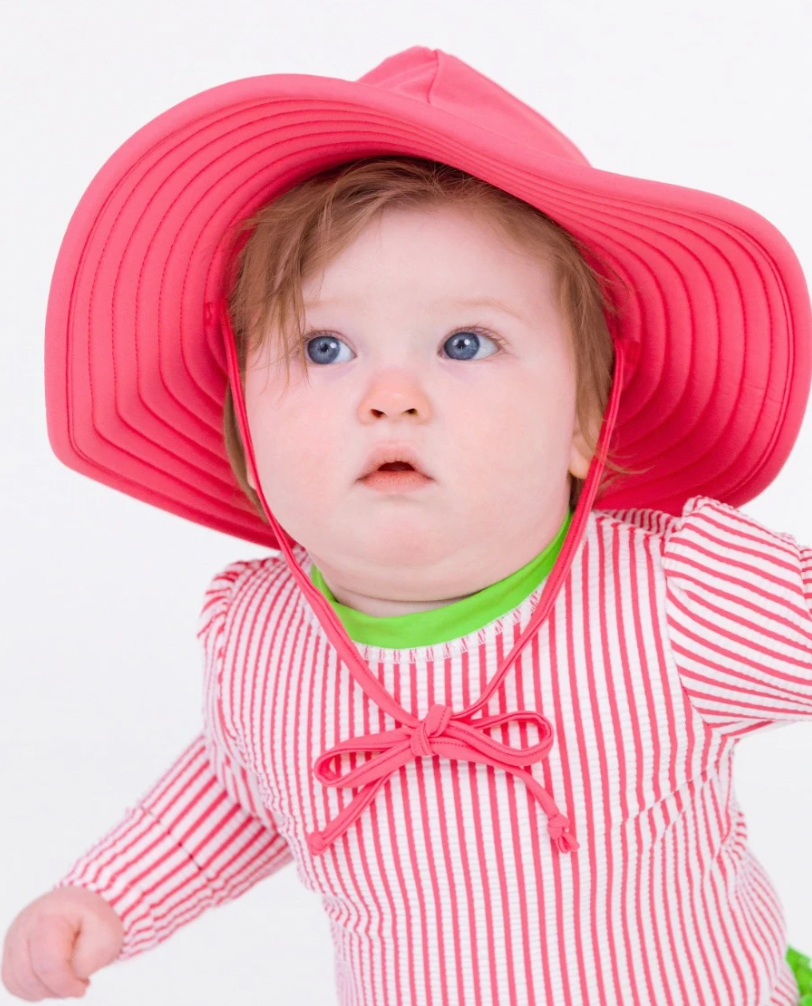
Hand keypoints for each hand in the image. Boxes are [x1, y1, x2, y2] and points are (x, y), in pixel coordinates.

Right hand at [1, 886, 124, 999]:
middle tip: (78, 980)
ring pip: (19, 982)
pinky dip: (33, 988)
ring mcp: (14, 937)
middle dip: (56, 988)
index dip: (65, 984)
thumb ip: (87, 961)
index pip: (48, 964)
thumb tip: (68, 976)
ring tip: (67, 976)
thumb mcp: (106, 935)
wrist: (83, 905)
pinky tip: (52, 978)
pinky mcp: (10, 949)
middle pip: (31, 975)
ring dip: (45, 989)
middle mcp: (25, 924)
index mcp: (50, 916)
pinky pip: (13, 981)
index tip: (83, 987)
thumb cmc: (95, 919)